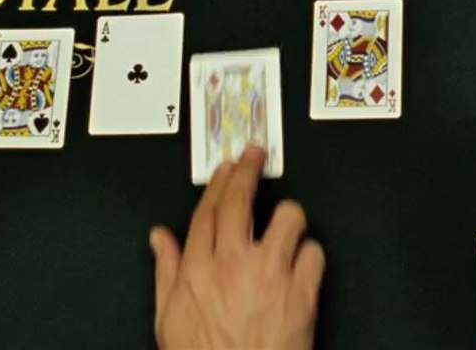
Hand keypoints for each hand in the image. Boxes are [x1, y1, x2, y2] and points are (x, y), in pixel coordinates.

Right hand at [151, 147, 325, 349]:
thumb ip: (165, 272)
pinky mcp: (303, 292)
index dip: (220, 181)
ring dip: (290, 218)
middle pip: (241, 201)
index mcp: (197, 271)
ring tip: (287, 227)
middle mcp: (233, 264)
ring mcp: (271, 275)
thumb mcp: (168, 320)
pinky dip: (312, 257)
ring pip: (289, 218)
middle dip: (249, 170)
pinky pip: (316, 253)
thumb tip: (159, 238)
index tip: (228, 165)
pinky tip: (304, 267)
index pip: (208, 210)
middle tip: (257, 156)